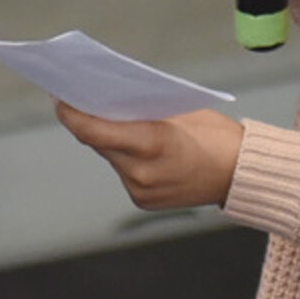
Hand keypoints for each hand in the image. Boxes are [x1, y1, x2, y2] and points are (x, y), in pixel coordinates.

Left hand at [53, 101, 244, 209]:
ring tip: (107, 118)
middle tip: (77, 99)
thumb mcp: (179, 111)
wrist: (242, 174)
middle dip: (88, 121)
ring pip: (110, 157)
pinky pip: (123, 172)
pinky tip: (133, 144)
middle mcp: (140, 172)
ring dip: (107, 139)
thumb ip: (141, 109)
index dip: (70, 113)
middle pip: (98, 142)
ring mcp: (141, 190)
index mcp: (150, 143)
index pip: (92, 130)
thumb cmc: (216, 134)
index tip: (58, 98)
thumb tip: (107, 100)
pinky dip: (125, 156)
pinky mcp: (143, 200)